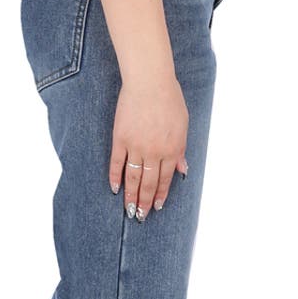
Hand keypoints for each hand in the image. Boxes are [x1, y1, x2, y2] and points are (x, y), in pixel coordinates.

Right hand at [108, 73, 189, 220]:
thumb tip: (182, 169)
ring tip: (128, 210)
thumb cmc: (170, 98)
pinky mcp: (120, 138)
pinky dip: (115, 177)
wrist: (150, 82)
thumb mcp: (183, 125)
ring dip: (131, 196)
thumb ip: (181, 149)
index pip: (165, 179)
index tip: (156, 207)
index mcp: (172, 149)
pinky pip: (117, 163)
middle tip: (140, 216)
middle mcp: (154, 152)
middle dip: (144, 202)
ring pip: (133, 178)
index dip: (160, 195)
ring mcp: (136, 146)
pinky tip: (114, 188)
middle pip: (148, 183)